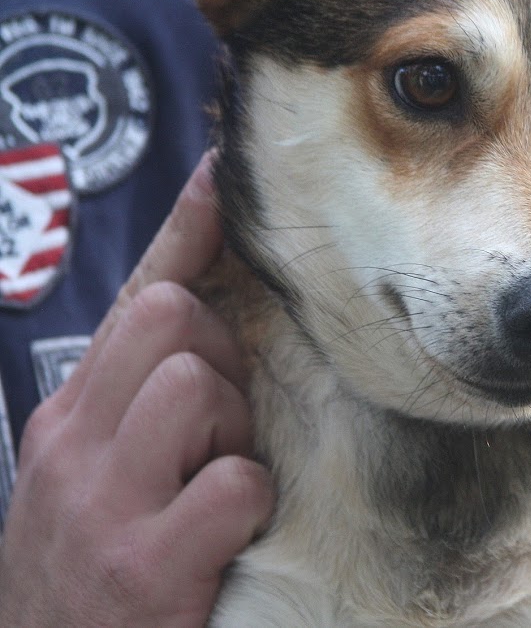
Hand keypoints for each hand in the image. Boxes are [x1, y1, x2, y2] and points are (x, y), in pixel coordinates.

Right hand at [0, 153, 274, 626]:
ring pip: (197, 382)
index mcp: (69, 416)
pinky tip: (225, 538)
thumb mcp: (101, 475)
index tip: (223, 177)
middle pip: (173, 317)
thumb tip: (213, 329)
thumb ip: (143, 404)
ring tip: (212, 483)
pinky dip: (246, 504)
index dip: (186, 230)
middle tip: (217, 430)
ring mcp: (103, 503)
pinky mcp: (143, 564)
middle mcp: (73, 443)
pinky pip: (233, 480)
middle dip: (219, 361)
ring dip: (230, 431)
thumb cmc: (93, 568)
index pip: (136, 295)